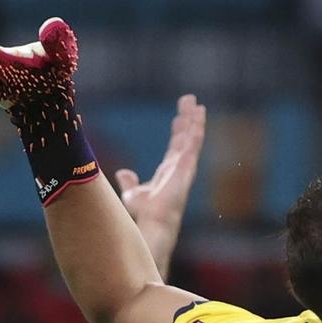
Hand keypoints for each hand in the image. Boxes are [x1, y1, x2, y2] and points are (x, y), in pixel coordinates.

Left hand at [114, 94, 207, 275]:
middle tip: (191, 101)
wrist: (155, 222)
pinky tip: (198, 116)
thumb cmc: (146, 213)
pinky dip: (196, 130)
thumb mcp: (133, 194)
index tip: (180, 117)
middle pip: (186, 137)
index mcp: (169, 171)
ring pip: (192, 138)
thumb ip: (130, 182)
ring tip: (197, 104)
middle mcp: (179, 167)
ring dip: (195, 120)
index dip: (178, 131)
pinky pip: (193, 144)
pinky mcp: (186, 167)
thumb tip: (123, 172)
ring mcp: (185, 166)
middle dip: (189, 119)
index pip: (175, 146)